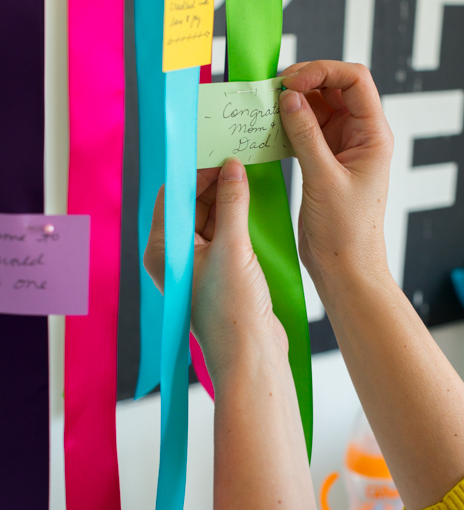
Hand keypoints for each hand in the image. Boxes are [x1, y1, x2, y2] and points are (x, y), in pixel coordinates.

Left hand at [143, 159, 288, 393]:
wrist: (252, 355)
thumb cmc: (232, 309)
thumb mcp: (233, 249)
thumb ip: (233, 204)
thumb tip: (232, 167)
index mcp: (163, 250)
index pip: (172, 197)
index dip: (194, 172)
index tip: (219, 154)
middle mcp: (176, 255)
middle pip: (191, 205)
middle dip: (213, 181)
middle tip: (239, 159)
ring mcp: (199, 264)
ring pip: (210, 217)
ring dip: (228, 198)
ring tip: (249, 175)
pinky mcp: (221, 271)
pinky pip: (226, 233)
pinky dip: (238, 216)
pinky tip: (255, 202)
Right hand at [279, 60, 393, 298]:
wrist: (344, 268)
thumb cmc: (346, 232)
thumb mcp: (323, 179)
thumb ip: (305, 135)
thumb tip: (288, 97)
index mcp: (372, 135)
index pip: (355, 81)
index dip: (323, 71)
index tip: (291, 82)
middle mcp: (359, 136)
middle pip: (334, 88)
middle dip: (304, 82)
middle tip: (272, 90)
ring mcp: (340, 148)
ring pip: (317, 108)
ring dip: (292, 103)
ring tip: (265, 107)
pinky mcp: (323, 161)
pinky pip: (305, 130)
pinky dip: (287, 125)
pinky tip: (268, 128)